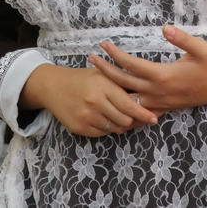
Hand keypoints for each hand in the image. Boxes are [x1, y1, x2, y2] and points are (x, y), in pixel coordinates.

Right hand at [21, 64, 158, 136]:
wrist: (53, 86)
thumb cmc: (83, 78)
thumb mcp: (102, 74)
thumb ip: (121, 83)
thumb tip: (145, 96)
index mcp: (104, 86)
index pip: (129, 105)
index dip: (143, 114)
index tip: (153, 119)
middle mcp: (95, 102)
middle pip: (125, 121)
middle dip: (133, 121)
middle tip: (137, 119)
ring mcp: (86, 116)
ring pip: (114, 129)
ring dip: (120, 125)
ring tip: (120, 117)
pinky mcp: (79, 128)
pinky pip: (102, 133)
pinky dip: (107, 128)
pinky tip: (105, 119)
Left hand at [88, 24, 206, 113]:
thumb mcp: (201, 48)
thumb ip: (182, 39)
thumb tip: (165, 27)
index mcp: (164, 76)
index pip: (132, 65)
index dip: (115, 54)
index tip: (103, 44)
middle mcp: (158, 91)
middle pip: (124, 83)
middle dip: (105, 71)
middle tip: (90, 58)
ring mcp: (160, 102)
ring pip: (129, 99)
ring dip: (112, 89)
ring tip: (96, 78)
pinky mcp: (164, 107)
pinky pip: (139, 111)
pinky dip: (125, 108)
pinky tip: (113, 105)